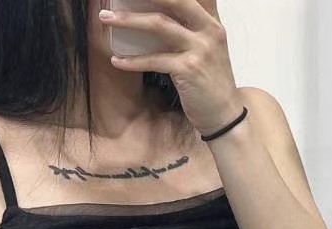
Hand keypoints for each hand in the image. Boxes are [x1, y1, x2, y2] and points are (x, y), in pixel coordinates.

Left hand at [100, 0, 240, 136]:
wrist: (224, 115)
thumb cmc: (210, 83)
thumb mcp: (208, 49)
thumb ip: (192, 29)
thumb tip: (163, 17)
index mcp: (211, 22)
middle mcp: (208, 30)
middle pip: (173, 1)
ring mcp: (199, 49)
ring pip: (158, 25)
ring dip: (128, 21)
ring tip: (107, 19)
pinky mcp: (188, 70)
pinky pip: (154, 60)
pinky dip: (132, 61)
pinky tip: (117, 60)